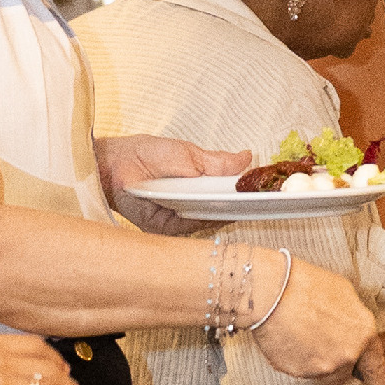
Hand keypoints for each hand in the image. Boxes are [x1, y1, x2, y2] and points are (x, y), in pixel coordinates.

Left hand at [97, 136, 252, 235]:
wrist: (113, 165)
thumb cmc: (146, 155)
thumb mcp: (188, 154)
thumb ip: (217, 161)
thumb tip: (249, 157)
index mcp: (202, 187)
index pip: (231, 194)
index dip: (250, 194)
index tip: (271, 191)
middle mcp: (195, 207)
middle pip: (226, 211)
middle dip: (245, 205)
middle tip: (266, 200)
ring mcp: (182, 221)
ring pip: (212, 220)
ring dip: (228, 211)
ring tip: (247, 202)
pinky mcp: (168, 231)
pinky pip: (192, 227)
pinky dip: (205, 218)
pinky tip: (219, 208)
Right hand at [256, 256, 384, 384]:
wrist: (273, 292)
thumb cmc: (306, 286)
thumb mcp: (344, 293)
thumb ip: (353, 319)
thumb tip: (351, 328)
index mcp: (363, 333)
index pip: (375, 368)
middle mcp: (347, 355)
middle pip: (344, 368)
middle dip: (334, 357)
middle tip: (316, 334)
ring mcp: (323, 367)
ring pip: (321, 370)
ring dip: (314, 357)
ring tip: (300, 330)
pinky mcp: (300, 373)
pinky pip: (300, 369)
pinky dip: (295, 357)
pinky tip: (289, 336)